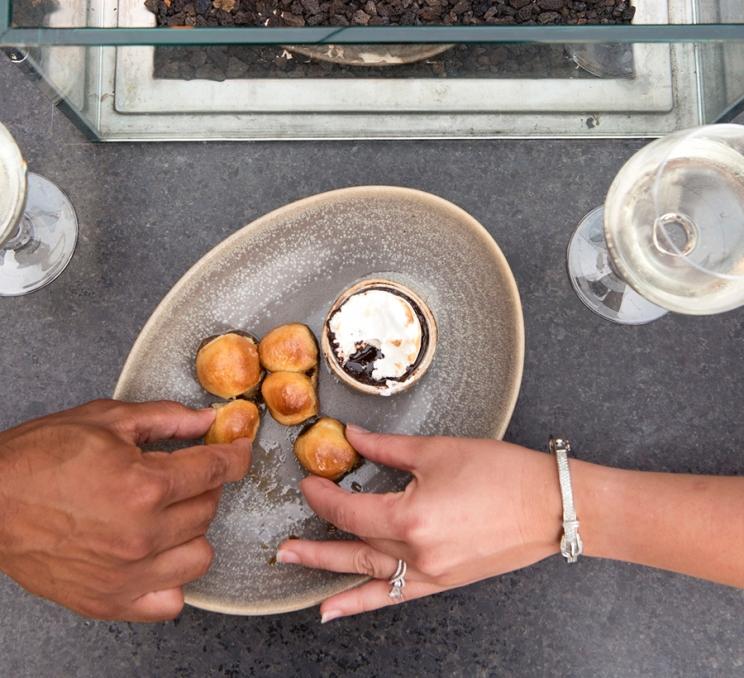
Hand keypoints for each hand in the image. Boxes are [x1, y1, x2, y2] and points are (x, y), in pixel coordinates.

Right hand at [0, 399, 250, 620]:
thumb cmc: (39, 458)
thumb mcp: (106, 420)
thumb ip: (167, 419)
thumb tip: (207, 419)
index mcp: (146, 485)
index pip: (217, 470)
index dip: (235, 455)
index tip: (237, 451)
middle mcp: (143, 534)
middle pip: (209, 509)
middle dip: (204, 485)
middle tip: (181, 474)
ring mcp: (128, 574)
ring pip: (200, 554)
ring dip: (192, 530)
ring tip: (168, 514)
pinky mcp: (109, 601)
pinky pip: (171, 600)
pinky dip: (172, 579)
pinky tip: (157, 556)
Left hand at [277, 426, 561, 621]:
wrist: (552, 505)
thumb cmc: (502, 474)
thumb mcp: (437, 451)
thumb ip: (386, 448)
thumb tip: (352, 436)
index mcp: (410, 519)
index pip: (349, 512)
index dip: (323, 496)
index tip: (311, 482)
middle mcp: (415, 554)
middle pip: (352, 547)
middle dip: (314, 544)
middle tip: (281, 546)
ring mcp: (430, 573)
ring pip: (367, 576)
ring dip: (328, 575)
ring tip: (295, 572)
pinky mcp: (444, 581)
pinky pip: (395, 597)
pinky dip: (362, 604)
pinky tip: (336, 612)